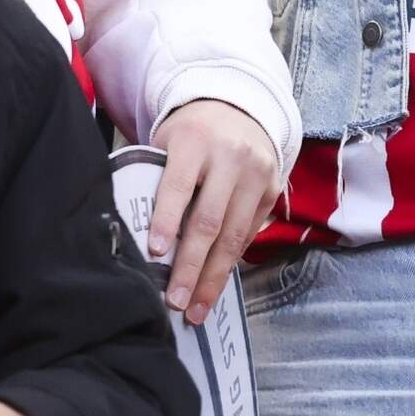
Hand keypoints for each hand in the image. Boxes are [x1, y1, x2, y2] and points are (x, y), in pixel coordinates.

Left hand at [152, 97, 281, 325]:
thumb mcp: (168, 143)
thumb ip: (158, 180)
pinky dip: (231, 261)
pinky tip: (216, 284)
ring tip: (197, 307)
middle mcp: (232, 157)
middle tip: (175, 301)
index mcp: (195, 141)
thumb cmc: (190, 134)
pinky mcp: (273, 189)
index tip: (155, 254)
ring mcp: (257, 174)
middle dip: (191, 266)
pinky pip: (250, 233)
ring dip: (214, 276)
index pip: (178, 186)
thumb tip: (141, 238)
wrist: (240, 108)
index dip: (166, 221)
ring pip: (234, 234)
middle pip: (209, 220)